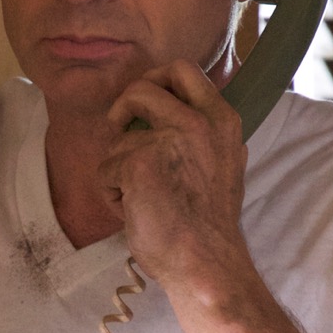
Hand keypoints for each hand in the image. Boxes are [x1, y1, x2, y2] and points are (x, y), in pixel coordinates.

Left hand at [100, 61, 250, 289]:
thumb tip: (178, 116)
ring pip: (118, 137)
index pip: (184, 70)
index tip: (145, 104)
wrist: (206, 262)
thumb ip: (206, 137)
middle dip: (123, 105)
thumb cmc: (210, 225)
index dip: (156, 80)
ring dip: (119, 168)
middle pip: (143, 86)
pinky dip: (112, 194)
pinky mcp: (138, 162)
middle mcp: (198, 122)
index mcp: (223, 119)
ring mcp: (168, 139)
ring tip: (139, 199)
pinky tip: (135, 213)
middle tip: (120, 129)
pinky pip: (105, 169)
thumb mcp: (226, 165)